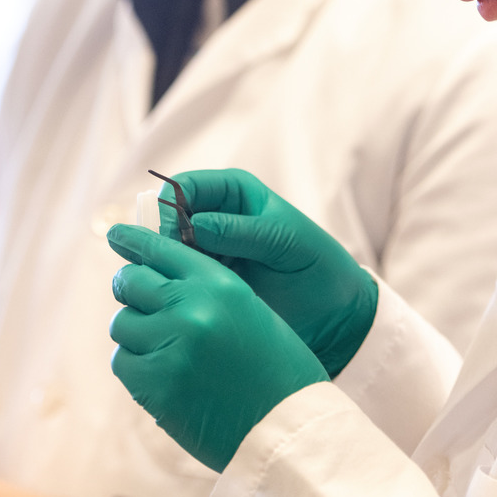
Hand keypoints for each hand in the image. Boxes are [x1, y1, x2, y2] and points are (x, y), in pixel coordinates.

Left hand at [109, 224, 328, 472]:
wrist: (287, 427)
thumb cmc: (277, 369)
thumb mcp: (252, 311)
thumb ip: (208, 290)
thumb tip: (161, 279)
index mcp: (220, 285)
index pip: (163, 249)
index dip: (136, 241)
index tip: (118, 234)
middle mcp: (191, 308)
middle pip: (131, 281)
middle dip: (131, 288)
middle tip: (138, 299)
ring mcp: (169, 347)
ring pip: (123, 324)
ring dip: (136, 331)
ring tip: (163, 348)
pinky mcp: (154, 385)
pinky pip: (124, 362)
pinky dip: (137, 365)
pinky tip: (163, 374)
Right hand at [158, 169, 377, 375]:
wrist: (333, 310)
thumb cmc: (317, 264)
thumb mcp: (284, 241)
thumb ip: (241, 231)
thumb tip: (194, 225)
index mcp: (234, 193)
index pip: (185, 186)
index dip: (171, 205)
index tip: (174, 234)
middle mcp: (214, 218)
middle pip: (167, 219)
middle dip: (164, 240)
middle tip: (173, 266)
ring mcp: (207, 252)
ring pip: (167, 251)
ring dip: (166, 266)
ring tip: (180, 287)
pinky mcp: (206, 282)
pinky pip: (177, 279)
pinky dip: (175, 287)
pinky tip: (184, 301)